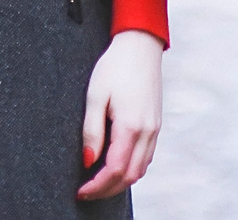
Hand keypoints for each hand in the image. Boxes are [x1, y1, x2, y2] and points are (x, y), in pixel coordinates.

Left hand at [77, 30, 161, 199]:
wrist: (140, 45)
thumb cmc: (115, 66)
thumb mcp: (95, 95)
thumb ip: (91, 131)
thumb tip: (88, 160)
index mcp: (131, 126)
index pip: (115, 170)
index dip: (97, 186)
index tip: (81, 190)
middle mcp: (147, 132)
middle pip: (130, 176)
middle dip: (108, 189)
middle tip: (87, 191)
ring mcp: (155, 129)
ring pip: (141, 169)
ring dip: (120, 181)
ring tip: (98, 182)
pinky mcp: (156, 124)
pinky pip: (146, 156)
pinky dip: (132, 168)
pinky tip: (116, 164)